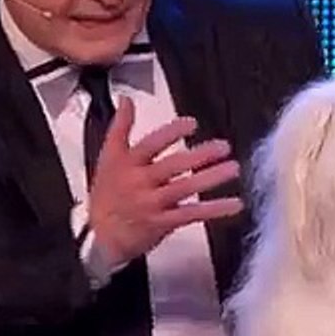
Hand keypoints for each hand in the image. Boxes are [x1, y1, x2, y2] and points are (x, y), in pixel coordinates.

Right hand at [87, 97, 242, 267]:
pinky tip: (233, 204)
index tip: (191, 123)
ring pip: (185, 189)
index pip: (150, 145)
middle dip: (199, 156)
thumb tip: (126, 99)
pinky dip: (214, 209)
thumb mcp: (108, 156)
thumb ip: (120, 126)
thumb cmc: (107, 194)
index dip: (170, 133)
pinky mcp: (164, 223)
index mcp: (127, 163)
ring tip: (232, 168)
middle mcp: (140, 182)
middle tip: (223, 146)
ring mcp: (153, 204)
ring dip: (211, 178)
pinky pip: (192, 214)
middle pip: (172, 166)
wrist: (101, 236)